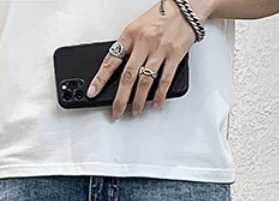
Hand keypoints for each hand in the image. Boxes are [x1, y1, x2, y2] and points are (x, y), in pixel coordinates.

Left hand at [86, 2, 199, 120]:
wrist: (185, 7)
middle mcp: (144, 43)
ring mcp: (159, 50)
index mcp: (130, 34)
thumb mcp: (137, 27)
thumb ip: (128, 47)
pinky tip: (155, 104)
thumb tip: (118, 71)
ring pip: (145, 82)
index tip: (93, 91)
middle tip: (116, 112)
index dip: (100, 78)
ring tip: (135, 111)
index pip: (111, 60)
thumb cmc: (160, 17)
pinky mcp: (174, 56)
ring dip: (139, 101)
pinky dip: (159, 95)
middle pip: (127, 77)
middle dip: (120, 99)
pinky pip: (165, 80)